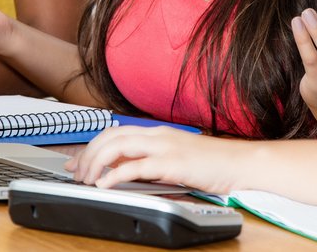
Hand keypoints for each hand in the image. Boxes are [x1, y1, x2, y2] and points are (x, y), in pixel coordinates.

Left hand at [66, 126, 245, 193]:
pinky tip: (104, 185)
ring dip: (96, 163)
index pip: (114, 132)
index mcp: (157, 132)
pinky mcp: (172, 163)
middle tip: (77, 173)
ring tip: (87, 179)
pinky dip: (114, 175)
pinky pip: (135, 166)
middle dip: (88, 154)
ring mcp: (164, 147)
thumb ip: (149, 161)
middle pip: (110, 136)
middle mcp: (157, 135)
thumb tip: (124, 169)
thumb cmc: (212, 163)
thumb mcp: (174, 159)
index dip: (91, 146)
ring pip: (117, 146)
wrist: (240, 163)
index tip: (77, 161)